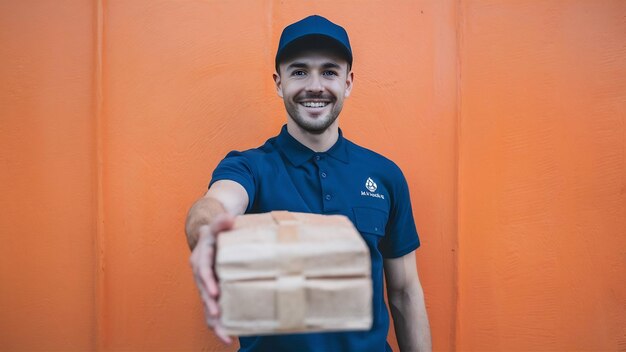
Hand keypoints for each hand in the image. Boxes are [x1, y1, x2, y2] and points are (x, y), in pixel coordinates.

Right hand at [189, 213, 234, 343]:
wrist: (210, 237)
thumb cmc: (217, 231)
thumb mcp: (218, 223)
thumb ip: (222, 221)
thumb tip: (229, 218)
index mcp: (201, 258)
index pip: (202, 270)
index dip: (207, 281)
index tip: (214, 292)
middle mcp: (200, 273)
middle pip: (203, 292)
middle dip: (210, 306)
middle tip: (218, 317)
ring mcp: (206, 284)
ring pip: (206, 305)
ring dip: (214, 321)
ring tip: (225, 336)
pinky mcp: (213, 291)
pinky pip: (213, 308)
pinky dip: (218, 322)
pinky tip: (228, 336)